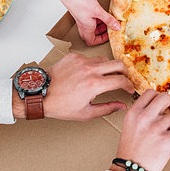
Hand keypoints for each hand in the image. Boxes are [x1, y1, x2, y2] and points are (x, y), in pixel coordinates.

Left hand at [13, 53, 134, 120]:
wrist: (40, 95)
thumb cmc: (60, 106)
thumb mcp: (85, 113)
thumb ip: (107, 109)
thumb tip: (122, 106)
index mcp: (95, 85)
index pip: (122, 80)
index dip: (129, 85)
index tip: (129, 89)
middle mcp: (90, 70)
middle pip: (118, 64)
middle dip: (125, 72)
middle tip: (123, 79)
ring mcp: (81, 61)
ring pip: (104, 59)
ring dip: (108, 67)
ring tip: (104, 77)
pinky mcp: (73, 56)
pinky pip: (90, 57)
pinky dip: (92, 65)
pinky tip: (86, 74)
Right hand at [59, 0, 120, 45]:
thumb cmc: (79, 1)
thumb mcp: (98, 11)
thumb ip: (108, 19)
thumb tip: (117, 27)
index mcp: (86, 27)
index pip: (92, 41)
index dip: (101, 41)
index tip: (109, 35)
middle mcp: (83, 24)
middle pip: (91, 34)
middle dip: (101, 33)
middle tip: (109, 27)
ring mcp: (81, 17)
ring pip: (90, 26)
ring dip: (99, 25)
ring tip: (107, 19)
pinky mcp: (81, 10)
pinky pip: (89, 18)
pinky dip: (96, 17)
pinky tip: (101, 11)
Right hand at [111, 90, 169, 170]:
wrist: (130, 170)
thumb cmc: (131, 150)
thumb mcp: (130, 125)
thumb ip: (142, 113)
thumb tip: (161, 104)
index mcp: (134, 113)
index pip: (150, 92)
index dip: (159, 97)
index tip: (163, 104)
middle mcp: (144, 117)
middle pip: (165, 97)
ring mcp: (155, 128)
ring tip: (168, 132)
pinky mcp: (166, 140)